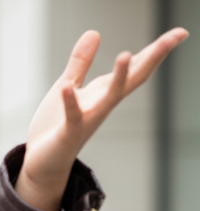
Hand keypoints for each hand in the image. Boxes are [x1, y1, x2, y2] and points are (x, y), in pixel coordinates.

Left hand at [17, 28, 187, 210]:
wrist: (44, 163)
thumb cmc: (56, 126)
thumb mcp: (68, 86)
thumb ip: (81, 62)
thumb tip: (95, 32)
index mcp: (104, 91)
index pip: (136, 67)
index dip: (157, 49)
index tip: (180, 32)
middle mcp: (103, 104)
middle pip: (133, 78)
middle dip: (154, 57)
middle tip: (176, 36)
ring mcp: (88, 119)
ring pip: (110, 97)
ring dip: (119, 78)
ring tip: (125, 54)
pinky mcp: (68, 132)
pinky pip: (72, 116)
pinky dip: (70, 102)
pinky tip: (66, 87)